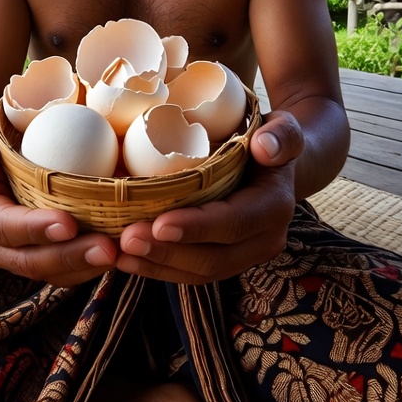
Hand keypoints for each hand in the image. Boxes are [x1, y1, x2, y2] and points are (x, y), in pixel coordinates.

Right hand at [0, 131, 119, 286]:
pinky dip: (95, 266)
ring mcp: (23, 259)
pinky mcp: (47, 262)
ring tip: (120, 253)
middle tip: (107, 247)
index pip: (7, 228)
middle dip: (72, 256)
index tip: (68, 223)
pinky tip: (122, 253)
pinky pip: (70, 273)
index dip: (36, 229)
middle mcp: (0, 249)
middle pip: (34, 261)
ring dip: (89, 267)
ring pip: (56, 273)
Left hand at [114, 111, 303, 283]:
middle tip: (126, 239)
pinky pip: (191, 272)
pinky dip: (157, 267)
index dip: (197, 227)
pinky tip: (126, 258)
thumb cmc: (271, 141)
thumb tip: (264, 147)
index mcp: (274, 207)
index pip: (234, 222)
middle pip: (213, 258)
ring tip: (119, 252)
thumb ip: (281, 135)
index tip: (159, 224)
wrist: (278, 166)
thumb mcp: (283, 128)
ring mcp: (244, 256)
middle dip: (166, 252)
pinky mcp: (224, 260)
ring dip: (156, 265)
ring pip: (199, 272)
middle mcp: (264, 240)